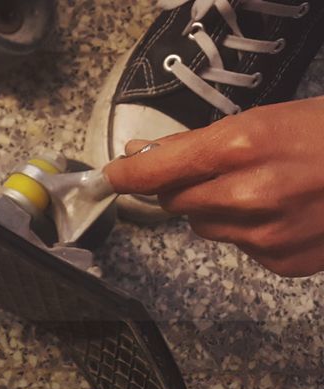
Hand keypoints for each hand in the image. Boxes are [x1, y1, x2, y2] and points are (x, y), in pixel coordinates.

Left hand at [104, 96, 323, 277]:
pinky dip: (251, 231)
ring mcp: (265, 232)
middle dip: (187, 187)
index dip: (127, 175)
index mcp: (241, 146)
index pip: (154, 172)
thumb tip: (142, 155)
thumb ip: (198, 144)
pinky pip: (239, 247)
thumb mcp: (265, 119)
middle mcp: (248, 193)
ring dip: (218, 210)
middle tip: (223, 170)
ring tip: (264, 188)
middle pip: (176, 202)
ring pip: (204, 227)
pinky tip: (284, 212)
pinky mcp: (281, 260)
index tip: (112, 176)